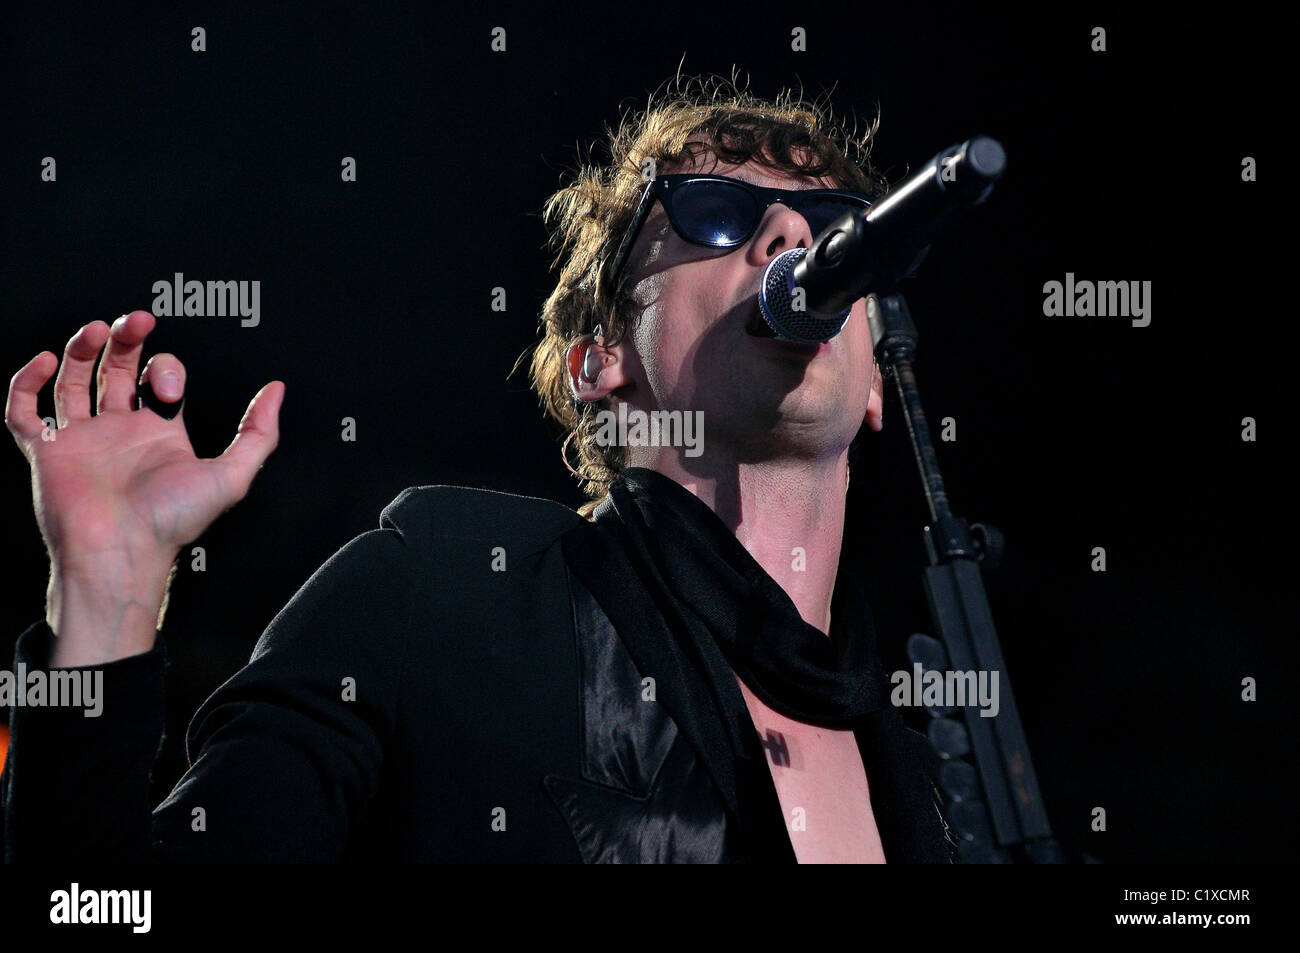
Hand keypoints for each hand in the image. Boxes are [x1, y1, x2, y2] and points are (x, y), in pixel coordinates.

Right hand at [5, 311, 282, 661]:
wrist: (121, 552)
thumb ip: (259, 433)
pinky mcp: (46, 450)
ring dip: (82, 348)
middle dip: (126, 339)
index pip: (159, 379)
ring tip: (96, 330)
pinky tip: (46, 362)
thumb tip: (278, 392)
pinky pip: (23, 409)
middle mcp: (120, 431)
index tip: (170, 387)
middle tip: (136, 321)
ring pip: (73, 379)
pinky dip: (27, 381)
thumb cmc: (172, 522)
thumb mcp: (233, 474)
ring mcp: (81, 439)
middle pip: (116, 368)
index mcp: (160, 433)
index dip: (166, 367)